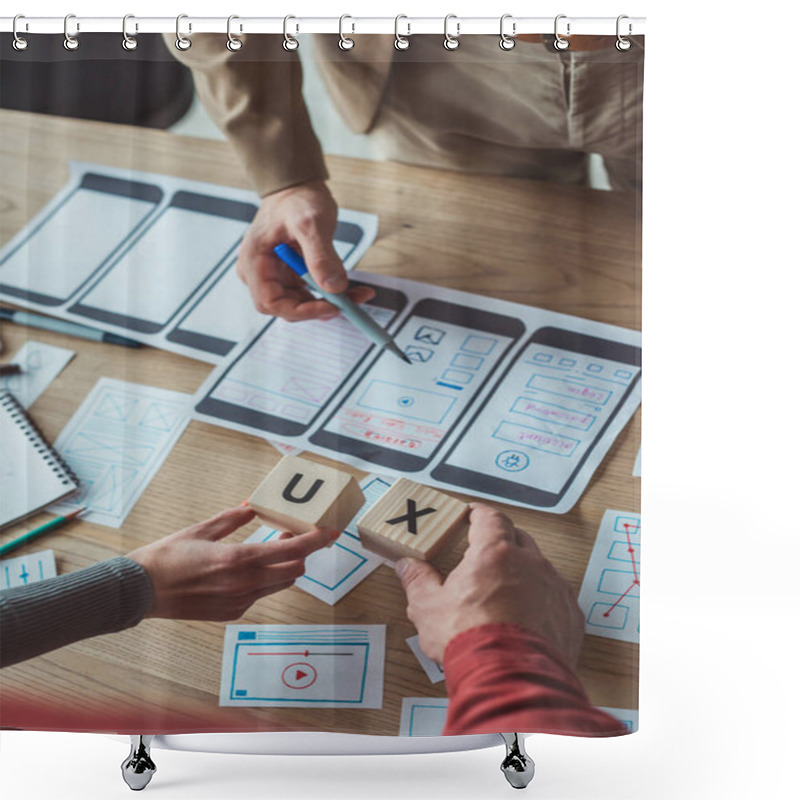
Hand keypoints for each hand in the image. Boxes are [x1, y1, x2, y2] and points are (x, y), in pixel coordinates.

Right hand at [127, 506, 338, 620]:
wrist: (141, 591)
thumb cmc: (168, 557)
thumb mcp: (202, 529)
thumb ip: (233, 518)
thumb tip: (254, 504)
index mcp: (239, 560)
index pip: (292, 550)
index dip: (316, 540)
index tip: (330, 530)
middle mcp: (245, 584)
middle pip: (295, 569)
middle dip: (302, 552)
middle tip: (296, 534)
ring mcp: (239, 601)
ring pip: (281, 583)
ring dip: (286, 566)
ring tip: (275, 547)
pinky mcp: (232, 613)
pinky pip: (262, 594)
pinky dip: (266, 579)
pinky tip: (251, 567)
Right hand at [236, 181, 374, 320]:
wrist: (298, 188)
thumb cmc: (295, 198)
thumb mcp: (310, 223)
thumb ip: (320, 256)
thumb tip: (333, 286)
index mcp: (255, 262)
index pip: (270, 302)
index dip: (300, 310)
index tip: (329, 306)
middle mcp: (261, 273)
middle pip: (287, 307)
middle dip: (319, 308)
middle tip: (349, 302)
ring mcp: (276, 275)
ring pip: (302, 303)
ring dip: (329, 303)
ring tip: (355, 294)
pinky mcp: (291, 275)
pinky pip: (310, 292)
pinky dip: (330, 293)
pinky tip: (349, 288)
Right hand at [395, 503, 584, 666]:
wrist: (511, 680)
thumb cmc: (472, 641)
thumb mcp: (429, 608)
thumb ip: (419, 581)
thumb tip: (408, 567)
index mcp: (495, 553)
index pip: (490, 517)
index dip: (479, 514)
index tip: (472, 514)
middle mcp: (531, 563)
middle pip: (518, 538)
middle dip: (502, 541)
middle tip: (485, 553)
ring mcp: (554, 588)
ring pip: (540, 567)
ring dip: (524, 572)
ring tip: (506, 591)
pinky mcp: (569, 614)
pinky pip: (556, 596)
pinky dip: (542, 600)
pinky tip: (527, 617)